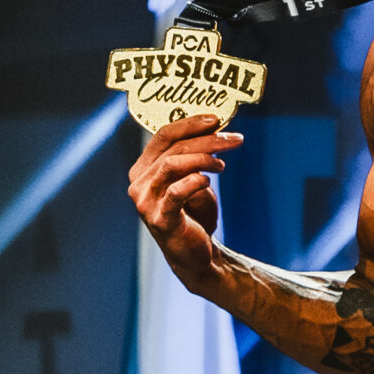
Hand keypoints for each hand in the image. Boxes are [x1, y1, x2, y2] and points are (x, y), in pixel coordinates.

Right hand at [127, 113, 241, 283]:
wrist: (194, 254)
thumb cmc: (194, 214)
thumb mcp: (193, 179)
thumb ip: (195, 156)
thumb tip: (216, 126)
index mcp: (143, 169)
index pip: (163, 135)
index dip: (190, 124)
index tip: (216, 119)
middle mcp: (139, 183)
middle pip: (173, 148)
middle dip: (207, 140)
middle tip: (234, 139)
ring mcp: (145, 202)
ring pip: (172, 164)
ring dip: (203, 158)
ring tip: (222, 164)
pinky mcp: (159, 219)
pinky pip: (176, 192)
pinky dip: (195, 182)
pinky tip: (208, 181)